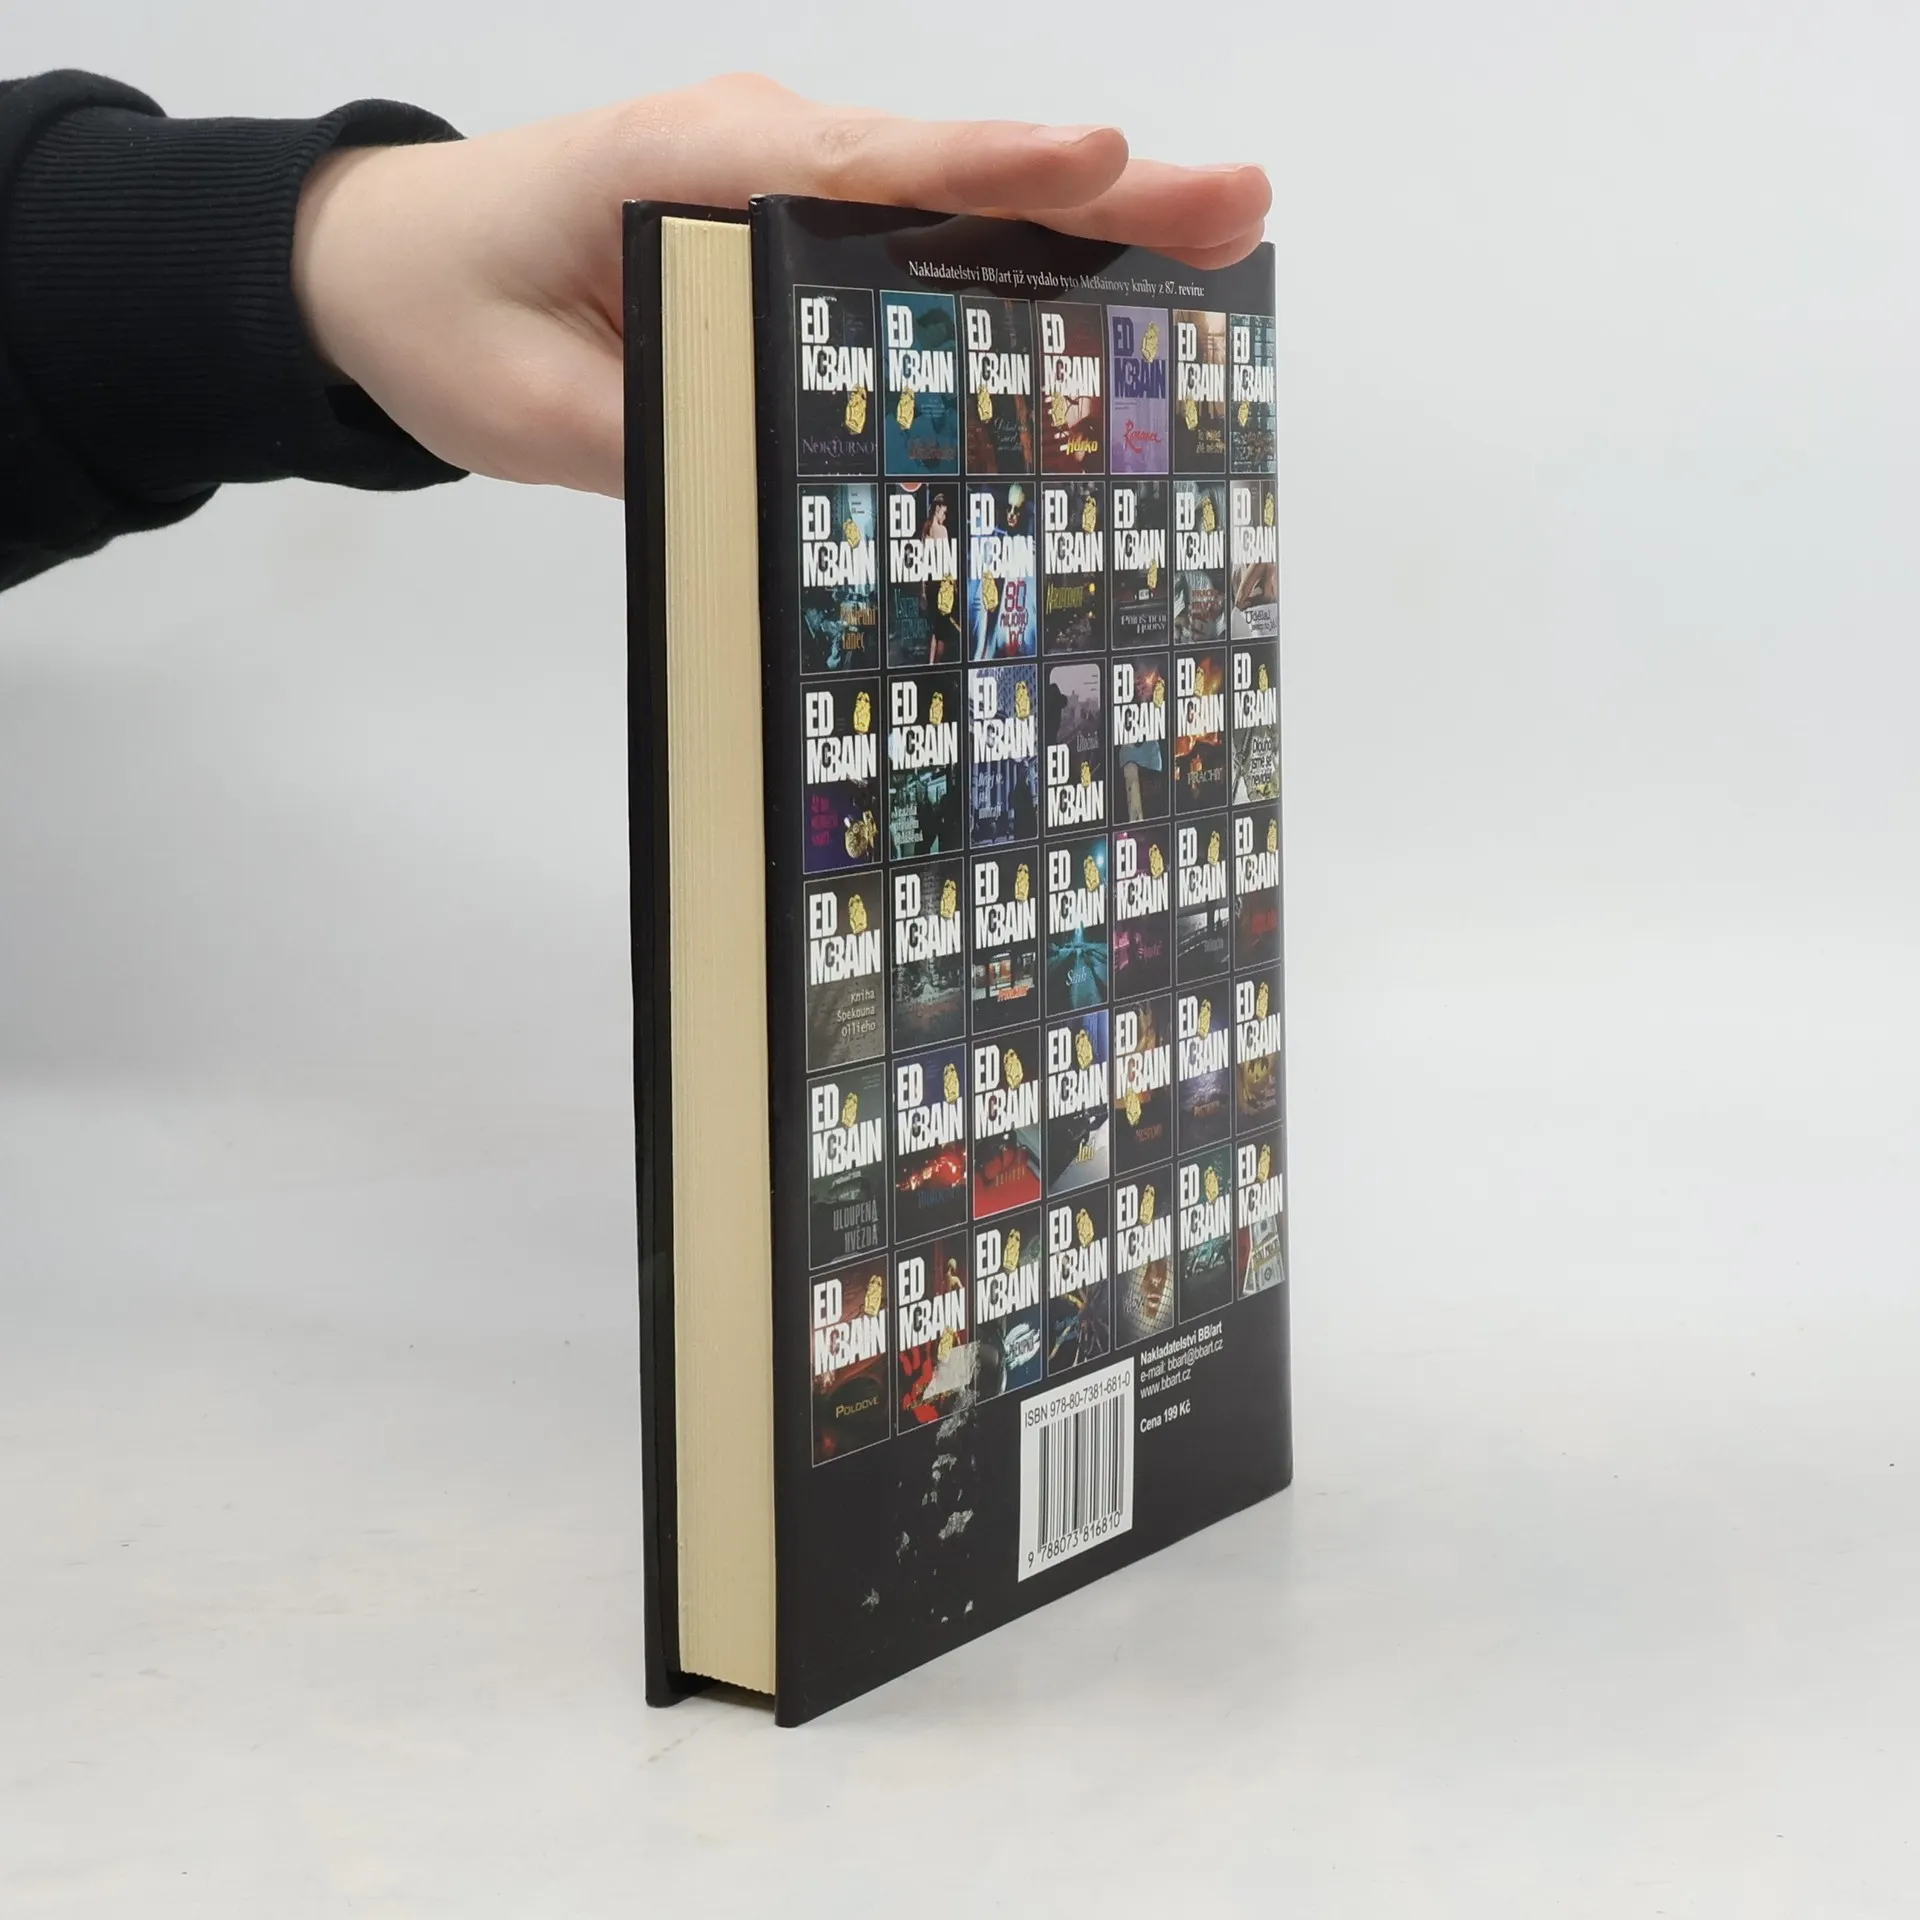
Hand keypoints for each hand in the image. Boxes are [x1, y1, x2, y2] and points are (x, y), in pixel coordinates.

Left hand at [292, 74, 1269, 497]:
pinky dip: (1009, 257)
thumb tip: (811, 482)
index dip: (992, 170)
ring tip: (1213, 241)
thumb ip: (672, 437)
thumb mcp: (538, 407)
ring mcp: (778, 180)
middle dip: (1100, 189)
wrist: (375, 270)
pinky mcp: (785, 226)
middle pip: (950, 168)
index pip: (869, 168)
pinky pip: (910, 236)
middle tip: (1238, 206)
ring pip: (948, 198)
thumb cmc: (442, 315)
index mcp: (692, 167)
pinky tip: (1094, 298)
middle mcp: (756, 151)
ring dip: (1080, 222)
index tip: (1103, 160)